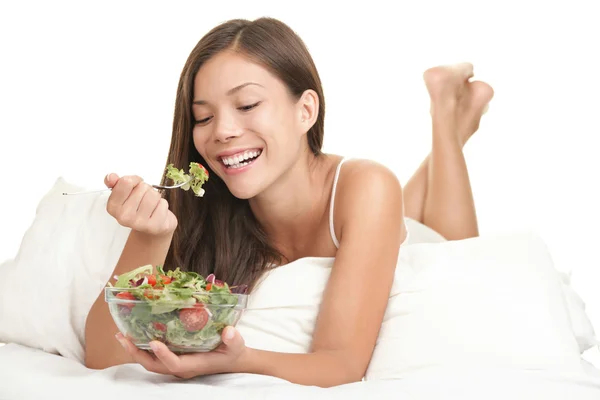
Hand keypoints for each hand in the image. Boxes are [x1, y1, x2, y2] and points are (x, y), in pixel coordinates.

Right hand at [105, 173, 177, 236]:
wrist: (151, 226)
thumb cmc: (138, 207)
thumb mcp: (125, 193)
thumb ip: (116, 183)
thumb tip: (111, 177)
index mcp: (113, 207)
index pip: (126, 182)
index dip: (135, 180)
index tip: (135, 186)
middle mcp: (124, 217)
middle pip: (143, 187)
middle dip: (146, 189)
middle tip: (144, 198)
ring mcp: (139, 223)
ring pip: (154, 195)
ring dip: (155, 197)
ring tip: (151, 205)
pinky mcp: (155, 226)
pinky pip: (163, 204)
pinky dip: (162, 205)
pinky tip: (157, 211)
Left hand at [115, 326, 247, 378]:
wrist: (233, 359)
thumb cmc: (233, 351)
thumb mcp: (237, 345)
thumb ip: (233, 339)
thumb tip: (228, 331)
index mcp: (193, 365)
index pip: (174, 364)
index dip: (163, 355)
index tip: (153, 341)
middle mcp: (181, 367)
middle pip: (153, 365)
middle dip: (137, 353)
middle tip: (123, 337)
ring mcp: (176, 363)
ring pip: (151, 362)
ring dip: (135, 350)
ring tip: (122, 336)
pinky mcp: (175, 357)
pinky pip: (154, 356)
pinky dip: (143, 347)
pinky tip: (136, 334)